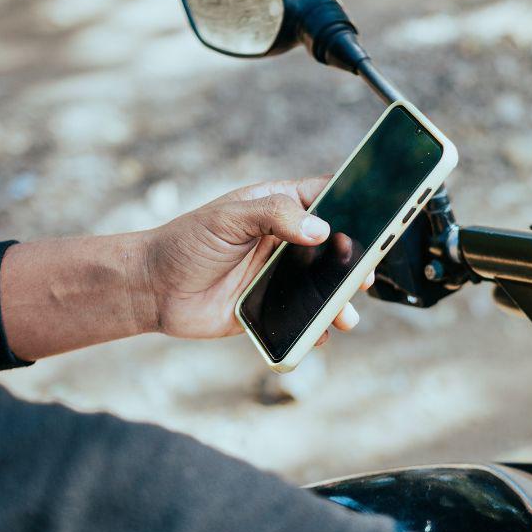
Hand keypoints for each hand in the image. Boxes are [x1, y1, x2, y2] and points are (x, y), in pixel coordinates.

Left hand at [140, 177, 372, 341]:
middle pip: (335, 246)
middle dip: (355, 259)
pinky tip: (321, 333)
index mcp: (278, 208)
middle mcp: (284, 241)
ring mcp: (279, 276)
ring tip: (345, 313)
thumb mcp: (228, 218)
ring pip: (324, 286)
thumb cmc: (184, 243)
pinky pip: (303, 319)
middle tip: (363, 272)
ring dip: (340, 300)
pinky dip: (316, 328)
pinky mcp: (270, 309)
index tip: (380, 210)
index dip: (354, 201)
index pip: (326, 197)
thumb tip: (320, 229)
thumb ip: (273, 216)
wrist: (152, 290)